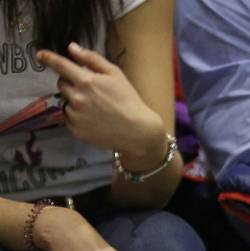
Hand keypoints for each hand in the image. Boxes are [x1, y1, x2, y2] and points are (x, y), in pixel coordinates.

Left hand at [37, 42, 163, 164]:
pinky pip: (68, 118)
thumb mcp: (115, 74)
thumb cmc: (128, 100)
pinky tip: (93, 119)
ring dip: (73, 101)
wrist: (138, 131)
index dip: (48, 58)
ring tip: (93, 108)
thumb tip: (71, 48)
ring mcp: (75, 116)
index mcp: (86, 81)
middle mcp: (77, 98)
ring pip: (64, 101)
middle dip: (71, 83)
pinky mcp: (76, 130)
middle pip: (61, 84)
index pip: (60, 65)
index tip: (40, 56)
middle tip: (88, 90)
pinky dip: (76, 117)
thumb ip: (92, 59)